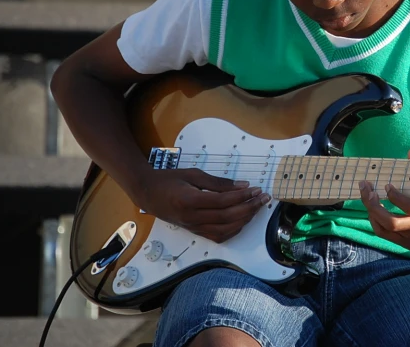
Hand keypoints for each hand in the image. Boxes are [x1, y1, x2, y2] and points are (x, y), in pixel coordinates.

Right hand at [134, 167, 270, 243]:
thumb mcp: (193, 174)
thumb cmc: (169, 180)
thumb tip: (242, 185)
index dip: (242, 196)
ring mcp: (193, 227)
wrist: (147, 193)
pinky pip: (218, 236)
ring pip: (225, 230)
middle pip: (227, 217)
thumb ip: (218, 182)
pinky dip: (233, 230)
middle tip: (262, 198)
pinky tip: (242, 220)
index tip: (255, 189)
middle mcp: (192, 217)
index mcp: (190, 201)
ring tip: (256, 208)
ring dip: (244, 220)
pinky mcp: (194, 231)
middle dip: (249, 208)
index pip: (223, 202)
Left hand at [359, 149, 409, 261]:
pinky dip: (376, 223)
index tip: (387, 184)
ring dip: (372, 213)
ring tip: (367, 197)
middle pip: (393, 221)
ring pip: (386, 229)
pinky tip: (372, 211)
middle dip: (375, 206)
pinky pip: (386, 235)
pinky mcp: (408, 245)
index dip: (395, 196)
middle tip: (367, 189)